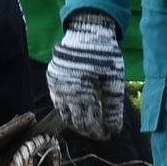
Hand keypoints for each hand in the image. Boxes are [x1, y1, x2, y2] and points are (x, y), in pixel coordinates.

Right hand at [47, 11, 124, 139]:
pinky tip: (80, 110)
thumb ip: (113, 106)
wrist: (87, 31)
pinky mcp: (52, 79)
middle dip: (89, 130)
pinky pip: (58, 101)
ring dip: (77, 122)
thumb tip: (115, 129)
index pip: (89, 121)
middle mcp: (64, 90)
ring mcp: (55, 85)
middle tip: (101, 134)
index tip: (109, 135)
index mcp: (81, 91)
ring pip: (64, 114)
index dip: (99, 131)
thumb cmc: (105, 54)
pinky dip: (68, 109)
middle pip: (75, 121)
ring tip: (91, 126)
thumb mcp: (114, 79)